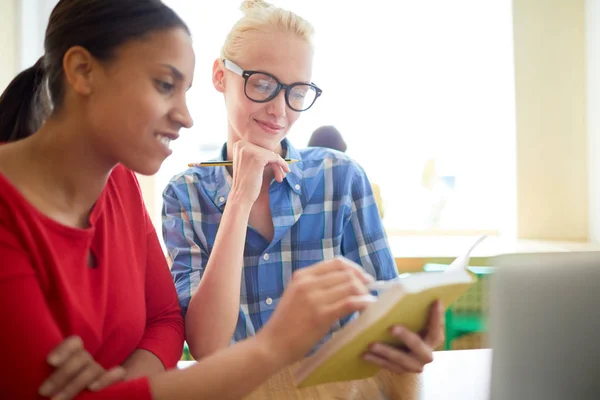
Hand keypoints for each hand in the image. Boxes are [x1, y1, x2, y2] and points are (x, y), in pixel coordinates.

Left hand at [39, 336, 125, 398]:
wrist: (87, 393)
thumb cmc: (60, 388)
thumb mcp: (54, 379)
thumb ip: (51, 375)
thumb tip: (32, 381)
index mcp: (74, 354)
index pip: (74, 342)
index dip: (64, 349)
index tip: (50, 362)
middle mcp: (88, 360)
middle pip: (80, 358)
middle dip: (61, 375)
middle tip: (43, 392)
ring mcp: (101, 369)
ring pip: (92, 369)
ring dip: (74, 385)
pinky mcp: (116, 380)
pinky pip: (117, 373)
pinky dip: (107, 378)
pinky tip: (93, 388)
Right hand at [229, 140, 290, 205]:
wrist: (240, 196)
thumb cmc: (246, 183)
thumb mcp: (248, 164)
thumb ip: (257, 154)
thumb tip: (273, 150)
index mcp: (239, 144)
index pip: (260, 149)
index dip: (269, 159)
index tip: (275, 168)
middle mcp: (242, 144)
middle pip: (266, 151)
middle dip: (275, 164)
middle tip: (281, 175)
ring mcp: (249, 150)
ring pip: (271, 155)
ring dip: (278, 167)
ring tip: (280, 178)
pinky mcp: (258, 157)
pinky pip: (275, 158)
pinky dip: (282, 165)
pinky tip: (282, 175)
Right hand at [257, 257, 376, 364]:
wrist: (272, 344)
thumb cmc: (286, 324)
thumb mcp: (296, 296)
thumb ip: (314, 286)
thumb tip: (343, 284)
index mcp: (302, 276)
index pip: (336, 263)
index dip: (354, 268)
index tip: (363, 278)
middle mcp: (308, 283)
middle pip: (346, 273)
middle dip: (362, 282)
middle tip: (368, 292)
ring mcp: (314, 298)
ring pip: (351, 286)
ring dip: (364, 293)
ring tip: (368, 301)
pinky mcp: (321, 315)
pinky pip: (350, 303)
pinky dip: (364, 303)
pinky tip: (369, 307)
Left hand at [363, 300, 444, 373]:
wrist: (406, 356)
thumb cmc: (409, 329)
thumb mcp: (413, 322)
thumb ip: (411, 312)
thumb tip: (401, 291)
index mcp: (433, 339)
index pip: (437, 329)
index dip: (437, 316)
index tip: (435, 300)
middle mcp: (426, 354)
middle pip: (418, 346)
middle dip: (406, 337)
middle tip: (392, 328)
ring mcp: (414, 365)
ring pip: (400, 359)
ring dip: (386, 351)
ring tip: (371, 344)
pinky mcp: (400, 371)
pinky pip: (388, 366)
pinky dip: (376, 360)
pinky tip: (365, 354)